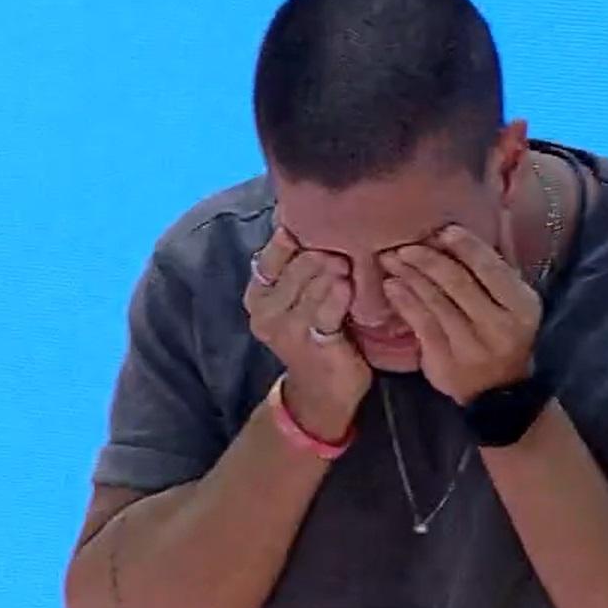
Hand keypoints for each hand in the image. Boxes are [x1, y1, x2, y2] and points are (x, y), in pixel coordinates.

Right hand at [244, 227, 370, 437]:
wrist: (321, 390)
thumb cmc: (313, 331)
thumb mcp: (297, 297)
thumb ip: (297, 265)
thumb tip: (306, 217)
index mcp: (258, 294)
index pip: (271, 256)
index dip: (293, 238)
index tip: (317, 224)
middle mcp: (266, 311)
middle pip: (295, 267)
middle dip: (320, 251)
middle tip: (343, 239)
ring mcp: (287, 330)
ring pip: (311, 286)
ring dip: (332, 270)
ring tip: (347, 261)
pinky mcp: (312, 345)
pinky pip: (326, 314)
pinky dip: (338, 298)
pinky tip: (348, 287)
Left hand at [379, 224, 540, 404]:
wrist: (499, 391)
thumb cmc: (507, 333)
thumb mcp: (516, 299)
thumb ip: (501, 262)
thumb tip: (498, 212)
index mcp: (521, 306)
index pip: (490, 268)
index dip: (466, 246)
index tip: (443, 230)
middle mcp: (498, 327)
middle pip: (458, 283)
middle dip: (428, 259)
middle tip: (406, 244)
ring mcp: (470, 347)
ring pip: (435, 302)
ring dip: (410, 276)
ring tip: (392, 258)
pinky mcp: (444, 362)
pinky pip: (420, 324)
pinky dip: (404, 302)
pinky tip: (392, 286)